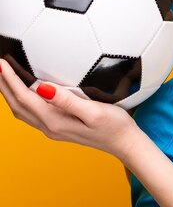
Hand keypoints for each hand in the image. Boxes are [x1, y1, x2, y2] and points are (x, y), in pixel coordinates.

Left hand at [0, 58, 140, 163]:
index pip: (24, 98)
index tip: (2, 62)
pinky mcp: (59, 127)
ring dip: (10, 94)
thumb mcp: (94, 111)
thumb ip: (68, 101)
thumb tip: (42, 87)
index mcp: (55, 122)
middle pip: (17, 105)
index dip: (10, 80)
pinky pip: (31, 113)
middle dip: (3, 86)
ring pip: (22, 111)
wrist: (125, 143)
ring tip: (4, 77)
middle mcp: (50, 127)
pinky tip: (25, 91)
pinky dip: (21, 100)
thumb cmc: (115, 126)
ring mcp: (53, 129)